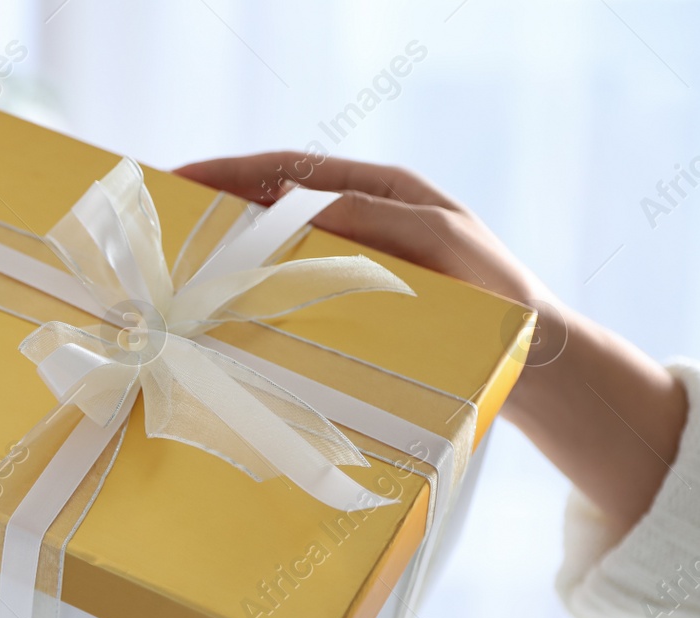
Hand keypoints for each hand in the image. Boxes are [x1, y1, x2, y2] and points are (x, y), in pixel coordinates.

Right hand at [176, 154, 550, 308]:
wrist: (534, 363)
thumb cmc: (497, 294)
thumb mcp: (435, 239)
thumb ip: (370, 217)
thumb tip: (296, 205)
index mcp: (383, 193)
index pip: (292, 171)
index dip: (233, 173)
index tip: (182, 177)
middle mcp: (363, 226)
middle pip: (275, 208)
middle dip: (219, 210)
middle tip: (165, 221)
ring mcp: (357, 270)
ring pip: (280, 255)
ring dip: (231, 259)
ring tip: (182, 269)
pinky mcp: (356, 314)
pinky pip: (296, 297)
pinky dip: (259, 300)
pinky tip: (231, 317)